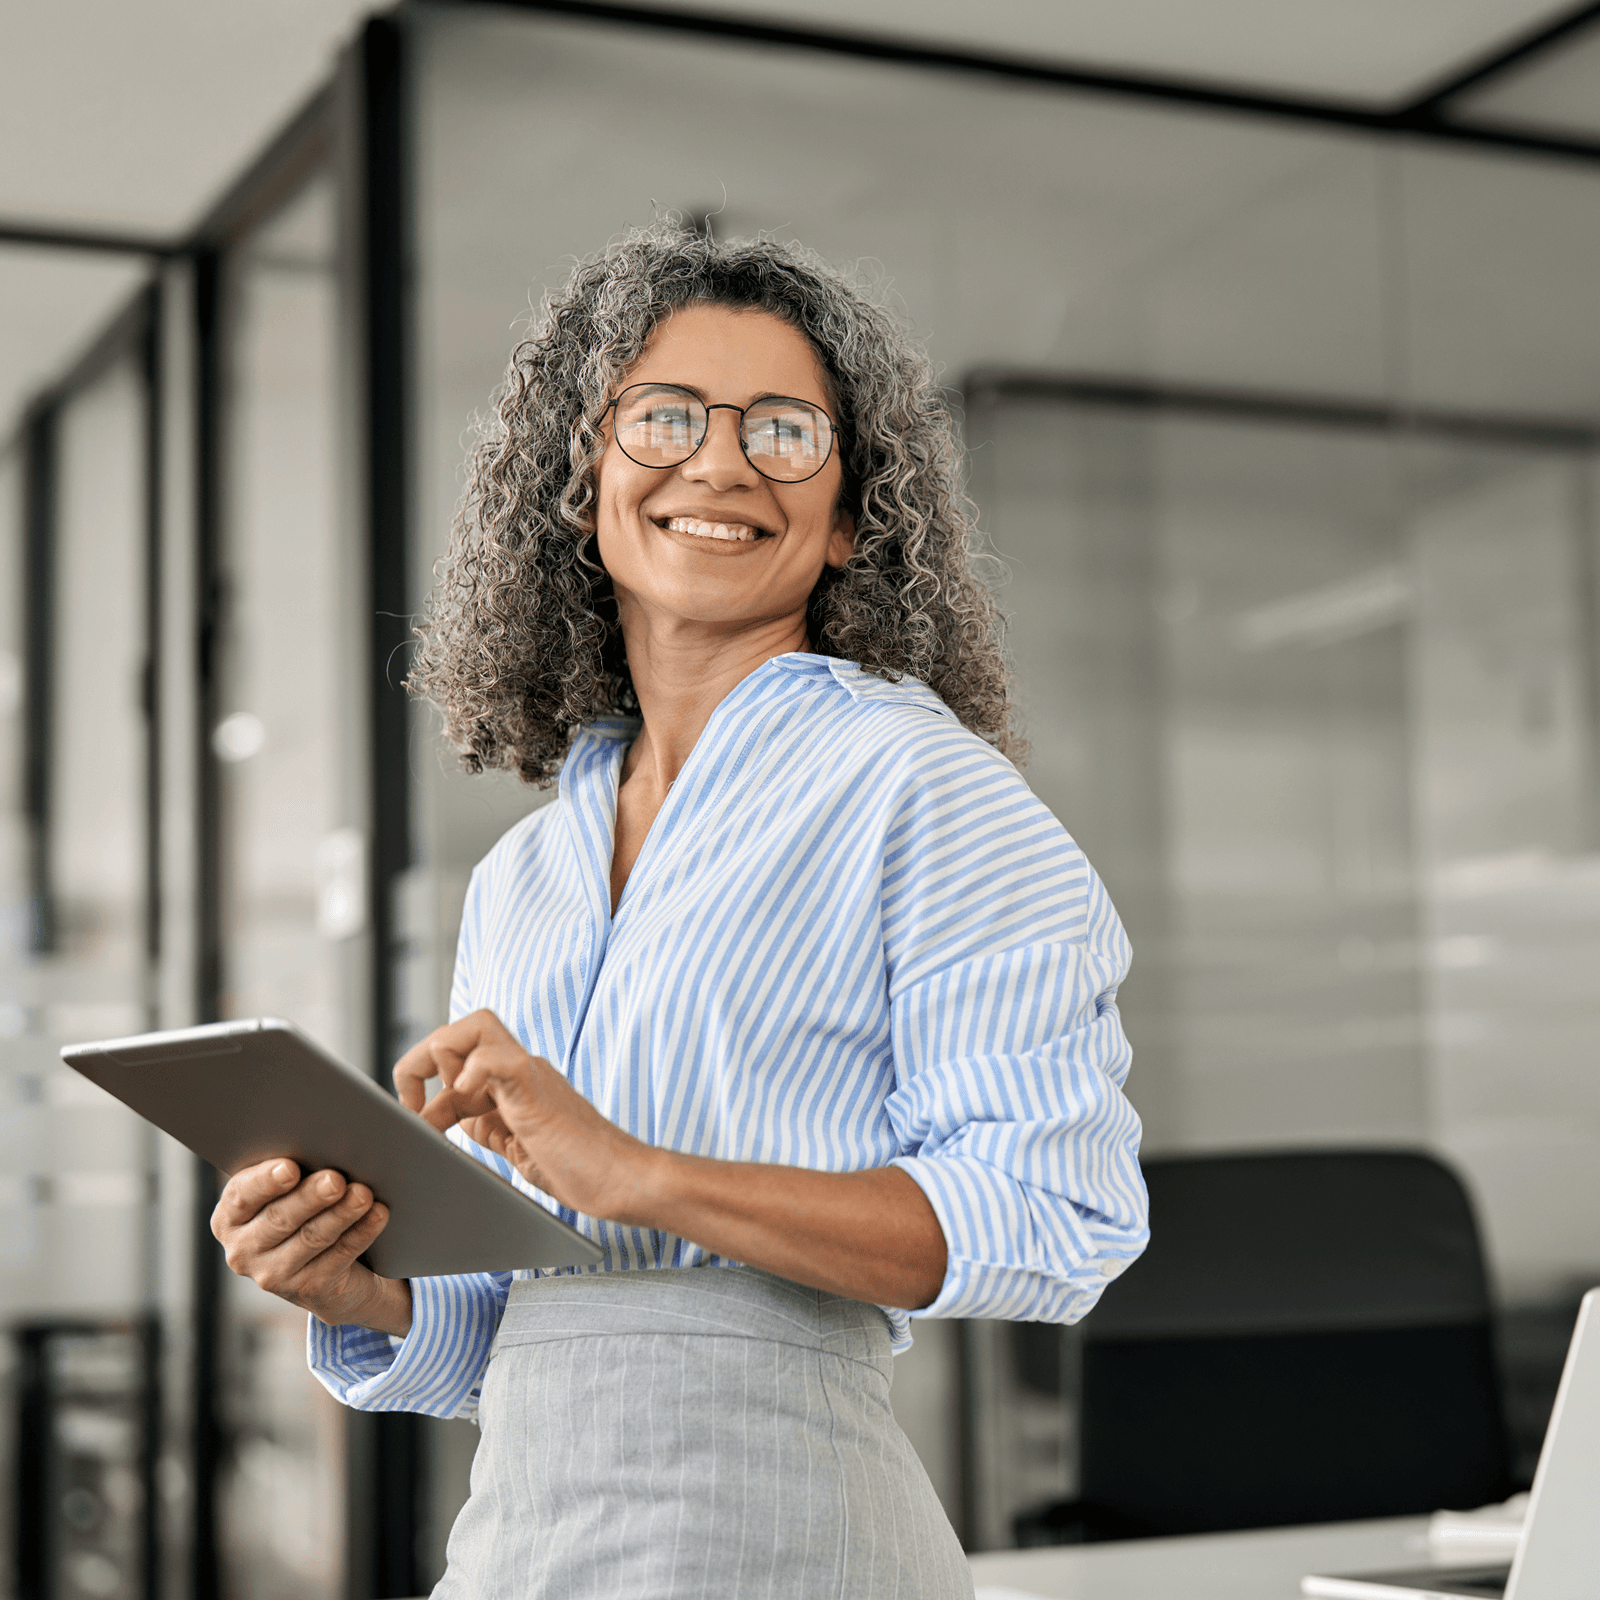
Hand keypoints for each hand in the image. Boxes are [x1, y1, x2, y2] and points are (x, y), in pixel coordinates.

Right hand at [210, 1158, 411, 1335]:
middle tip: (335, 1179)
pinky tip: (377, 1214)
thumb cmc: (306, 1207)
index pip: (242, 1196)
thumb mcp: (290, 1188)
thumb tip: (329, 1135)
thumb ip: (296, 1163)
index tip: (289, 1167)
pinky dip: (361, 1232)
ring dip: (341, 1214)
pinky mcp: (309, 1290)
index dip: (265, 1181)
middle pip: (280, 1218)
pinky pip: (339, 1256)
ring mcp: (274, 1275)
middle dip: (310, 1197)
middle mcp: (243, 1250)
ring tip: (363, 1193)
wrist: (328, 1271)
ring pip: (312, 1238)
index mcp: (231, 1217)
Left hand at [394, 1010, 656, 1221]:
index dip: (419, 1087)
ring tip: (433, 1104)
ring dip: (440, 1056)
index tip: (412, 1126)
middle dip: (419, 1060)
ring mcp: (529, 1073)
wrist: (620, 1179)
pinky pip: (498, 1056)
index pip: (452, 1060)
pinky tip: (464, 1093)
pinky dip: (473, 1068)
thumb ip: (481, 1124)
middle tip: (410, 1108)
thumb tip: (437, 1121)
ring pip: (476, 1026)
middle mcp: (517, 1069)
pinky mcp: (536, 1088)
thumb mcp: (511, 1144)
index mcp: (509, 1081)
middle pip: (459, 1029)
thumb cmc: (575, 1167)